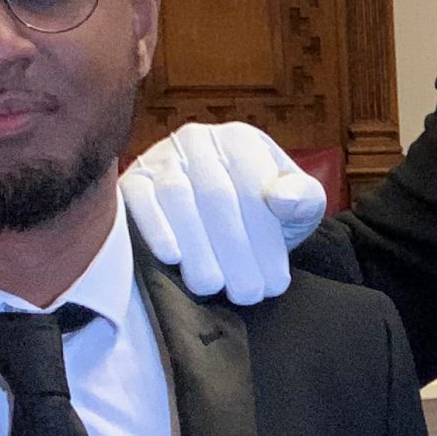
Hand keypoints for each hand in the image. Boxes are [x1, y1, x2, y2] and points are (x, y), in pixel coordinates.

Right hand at [120, 122, 325, 303]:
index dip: (265, 238)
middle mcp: (200, 140)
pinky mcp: (133, 177)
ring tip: (213, 286)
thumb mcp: (297, 206)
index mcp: (242, 142)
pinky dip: (153, 226)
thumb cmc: (265, 214)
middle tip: (247, 294)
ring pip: (177, 197)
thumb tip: (284, 199)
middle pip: (217, 196)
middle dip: (234, 251)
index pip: (254, 187)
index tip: (275, 282)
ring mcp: (162, 156)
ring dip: (197, 247)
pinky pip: (138, 198)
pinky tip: (172, 257)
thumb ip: (304, 199)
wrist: (221, 219)